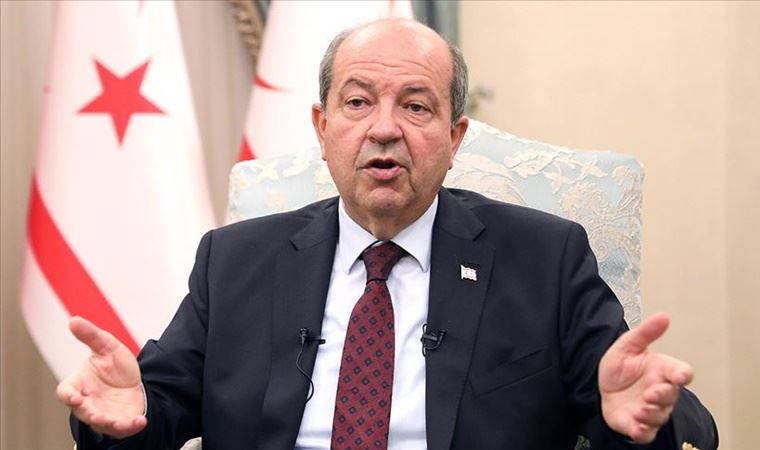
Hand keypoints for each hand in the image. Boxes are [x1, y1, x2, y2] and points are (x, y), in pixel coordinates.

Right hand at [56, 316, 146, 438]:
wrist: (136, 382)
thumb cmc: (115, 367)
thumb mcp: (107, 347)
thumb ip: (91, 336)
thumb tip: (74, 320)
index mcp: (79, 384)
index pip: (66, 392)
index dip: (69, 395)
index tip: (75, 397)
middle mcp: (88, 402)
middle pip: (83, 411)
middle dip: (89, 414)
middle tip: (96, 415)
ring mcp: (103, 414)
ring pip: (101, 423)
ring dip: (108, 424)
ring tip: (118, 422)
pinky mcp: (120, 422)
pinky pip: (123, 428)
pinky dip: (131, 426)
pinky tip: (141, 421)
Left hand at [599, 312, 693, 443]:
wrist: (600, 388)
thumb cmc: (619, 368)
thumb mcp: (627, 346)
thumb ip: (646, 333)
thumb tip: (663, 316)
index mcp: (662, 371)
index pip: (682, 372)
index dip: (682, 374)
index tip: (679, 376)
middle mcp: (661, 392)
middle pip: (671, 396)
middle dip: (663, 396)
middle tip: (651, 393)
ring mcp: (651, 409)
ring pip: (660, 416)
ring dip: (651, 414)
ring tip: (639, 409)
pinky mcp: (639, 425)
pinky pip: (647, 433)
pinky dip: (643, 432)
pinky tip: (636, 427)